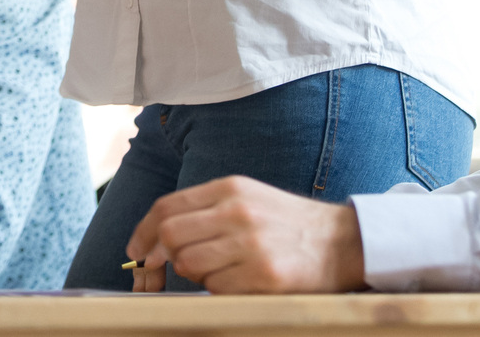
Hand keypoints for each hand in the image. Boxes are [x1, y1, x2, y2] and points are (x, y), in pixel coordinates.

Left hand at [127, 175, 364, 292]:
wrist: (343, 242)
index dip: (143, 232)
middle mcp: (238, 212)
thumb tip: (158, 237)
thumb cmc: (288, 223)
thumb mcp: (248, 198)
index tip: (136, 251)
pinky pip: (217, 289)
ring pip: (191, 265)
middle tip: (171, 267)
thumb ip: (206, 211)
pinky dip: (219, 291)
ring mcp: (251, 245)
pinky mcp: (264, 277)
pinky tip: (240, 283)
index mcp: (230, 189)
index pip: (167, 207)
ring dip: (195, 275)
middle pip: (171, 236)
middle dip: (162, 257)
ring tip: (219, 271)